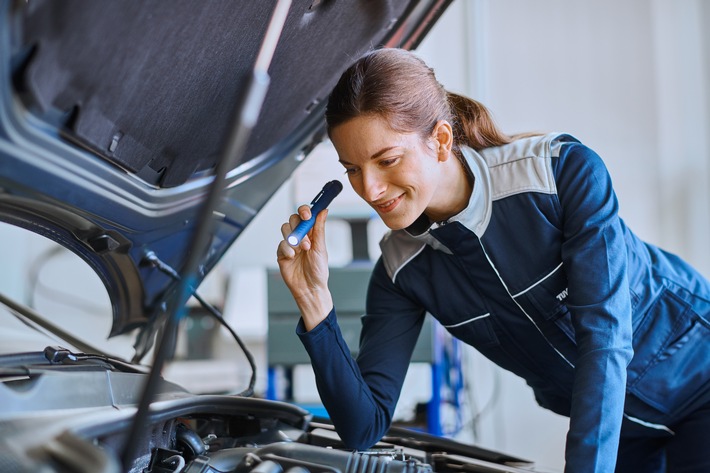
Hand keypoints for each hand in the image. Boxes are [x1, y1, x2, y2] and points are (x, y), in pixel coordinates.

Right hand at [277, 205, 333, 329]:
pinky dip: (287, 249)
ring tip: (302, 249)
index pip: (305, 215)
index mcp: (311, 233)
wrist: (309, 288)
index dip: (305, 211)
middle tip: (307, 240)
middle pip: (293, 219)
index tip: (307, 214)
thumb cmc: (318, 270)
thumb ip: (320, 229)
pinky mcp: (282, 253)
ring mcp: (290, 244)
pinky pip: (280, 244)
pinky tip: (293, 257)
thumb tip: (324, 211)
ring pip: (285, 229)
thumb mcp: (321, 248)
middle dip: (298, 226)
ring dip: (293, 238)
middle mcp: (300, 236)